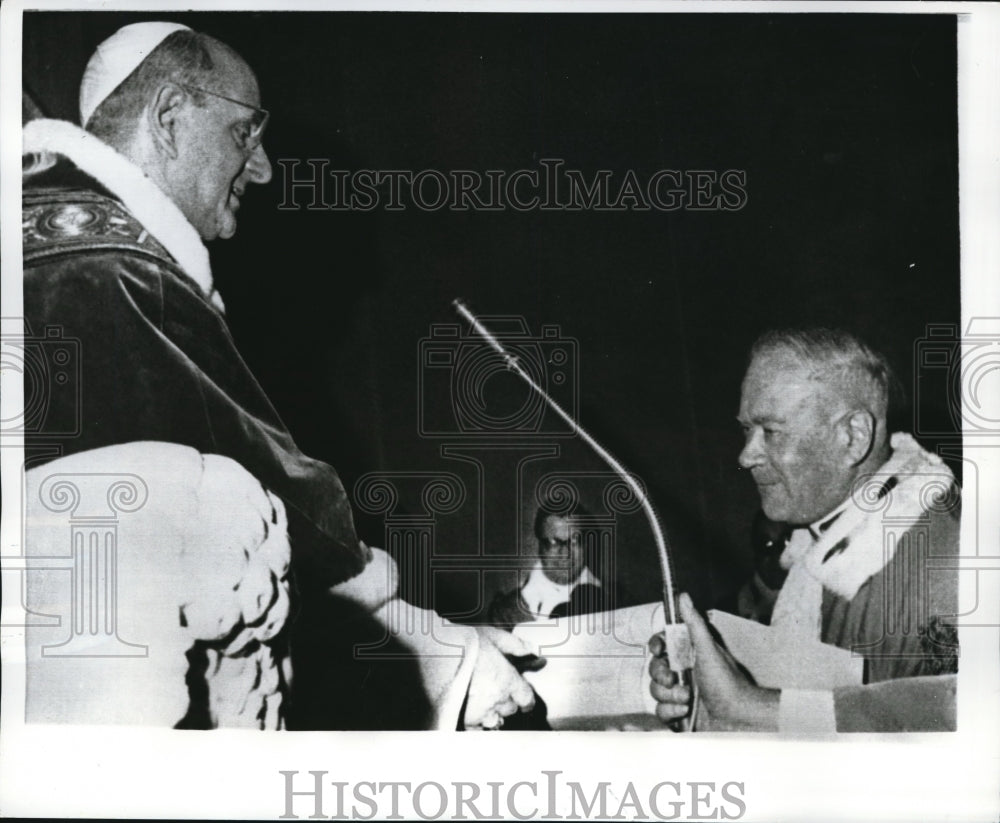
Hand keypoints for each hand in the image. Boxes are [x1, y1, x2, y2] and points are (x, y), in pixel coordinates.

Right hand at [463, 626, 539, 728]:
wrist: (437, 652)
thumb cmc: (465, 642)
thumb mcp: (493, 636)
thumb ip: (515, 645)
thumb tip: (533, 649)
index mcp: (508, 679)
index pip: (527, 699)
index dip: (525, 699)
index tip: (522, 699)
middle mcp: (498, 698)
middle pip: (510, 709)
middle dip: (506, 702)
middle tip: (495, 692)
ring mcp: (482, 711)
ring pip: (496, 721)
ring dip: (492, 714)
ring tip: (483, 704)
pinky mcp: (464, 719)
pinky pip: (478, 730)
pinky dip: (477, 724)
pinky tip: (472, 714)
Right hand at [648, 593, 778, 730]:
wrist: (739, 719)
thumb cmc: (728, 683)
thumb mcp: (709, 650)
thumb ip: (694, 624)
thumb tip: (684, 597)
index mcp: (689, 655)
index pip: (663, 644)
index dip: (656, 645)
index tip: (658, 650)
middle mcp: (683, 673)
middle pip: (655, 668)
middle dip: (661, 675)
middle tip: (673, 679)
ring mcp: (679, 693)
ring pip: (655, 690)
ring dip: (669, 696)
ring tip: (687, 699)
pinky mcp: (678, 713)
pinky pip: (660, 711)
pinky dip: (670, 712)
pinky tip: (685, 712)